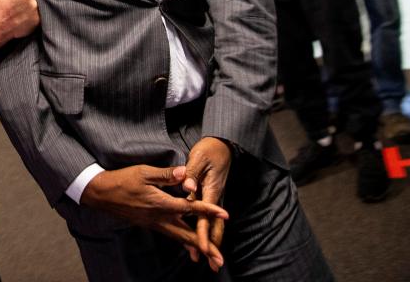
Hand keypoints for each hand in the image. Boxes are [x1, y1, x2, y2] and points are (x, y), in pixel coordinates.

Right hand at [82, 165, 227, 268]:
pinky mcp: (150, 224)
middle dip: (204, 247)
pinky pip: (171, 235)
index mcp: (161, 204)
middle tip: (219, 259)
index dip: (208, 210)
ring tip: (209, 257)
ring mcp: (155, 223)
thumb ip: (166, 174)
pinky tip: (189, 244)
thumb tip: (184, 172)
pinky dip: (183, 241)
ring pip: (179, 238)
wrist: (103, 193)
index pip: (190, 208)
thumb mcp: (144, 172)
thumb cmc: (123, 180)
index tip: (225, 215)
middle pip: (187, 235)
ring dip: (195, 248)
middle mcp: (160, 218)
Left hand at [182, 138, 232, 267]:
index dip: (203, 233)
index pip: (205, 216)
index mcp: (210, 190)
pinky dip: (209, 231)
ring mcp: (215, 198)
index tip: (202, 248)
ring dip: (213, 241)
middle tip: (215, 264)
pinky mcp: (212, 197)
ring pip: (215, 224)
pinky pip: (211, 218)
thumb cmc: (209, 150)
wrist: (222, 144)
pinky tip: (206, 240)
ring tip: (211, 259)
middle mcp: (215, 197)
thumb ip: (190, 174)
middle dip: (214, 245)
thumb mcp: (198, 159)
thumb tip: (187, 188)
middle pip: (215, 226)